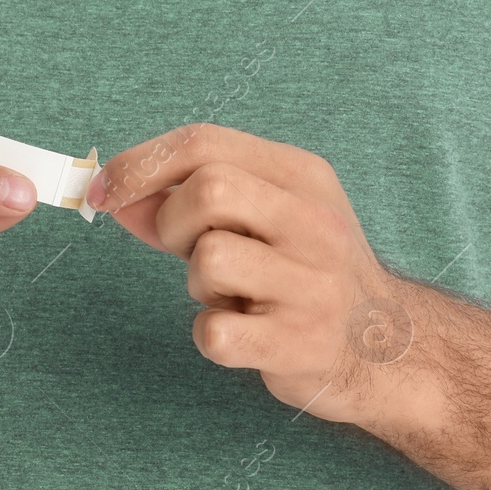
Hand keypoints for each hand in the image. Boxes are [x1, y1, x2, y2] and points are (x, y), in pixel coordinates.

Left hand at [86, 123, 414, 426]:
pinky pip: (215, 332)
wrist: (386, 347)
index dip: (139, 164)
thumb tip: (113, 194)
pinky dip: (211, 335)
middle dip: (172, 222)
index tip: (104, 191)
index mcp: (302, 176)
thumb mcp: (259, 218)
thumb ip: (186, 204)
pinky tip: (242, 333)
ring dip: (198, 284)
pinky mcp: (300, 343)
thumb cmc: (304, 272)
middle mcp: (314, 222)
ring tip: (231, 295)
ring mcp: (312, 284)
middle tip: (187, 251)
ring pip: (210, 259)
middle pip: (209, 189)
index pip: (205, 142)